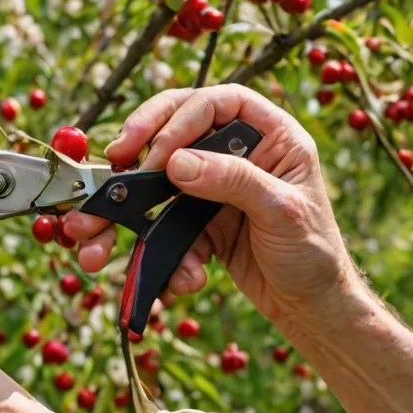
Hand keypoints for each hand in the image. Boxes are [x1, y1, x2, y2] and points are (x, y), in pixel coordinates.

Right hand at [63, 85, 359, 325]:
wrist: (313, 308)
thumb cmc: (316, 254)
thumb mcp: (283, 211)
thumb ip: (233, 181)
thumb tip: (175, 163)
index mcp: (270, 135)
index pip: (215, 104)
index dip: (178, 119)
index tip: (154, 154)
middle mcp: (238, 154)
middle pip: (175, 133)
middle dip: (138, 154)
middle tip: (112, 163)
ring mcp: (215, 188)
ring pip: (159, 185)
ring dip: (128, 214)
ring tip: (96, 241)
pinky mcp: (199, 221)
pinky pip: (166, 227)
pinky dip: (163, 254)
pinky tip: (182, 280)